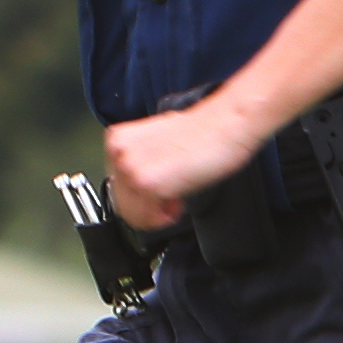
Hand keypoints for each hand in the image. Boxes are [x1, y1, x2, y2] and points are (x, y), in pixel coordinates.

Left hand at [101, 97, 265, 230]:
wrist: (225, 125)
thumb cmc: (200, 133)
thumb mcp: (156, 144)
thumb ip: (139, 164)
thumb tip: (136, 189)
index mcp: (117, 139)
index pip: (117, 186)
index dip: (141, 196)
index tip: (160, 191)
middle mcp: (118, 152)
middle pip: (122, 204)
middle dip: (149, 207)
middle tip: (171, 196)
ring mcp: (130, 168)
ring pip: (134, 215)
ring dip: (158, 212)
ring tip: (176, 195)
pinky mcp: (146, 184)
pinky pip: (149, 218)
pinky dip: (166, 216)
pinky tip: (179, 198)